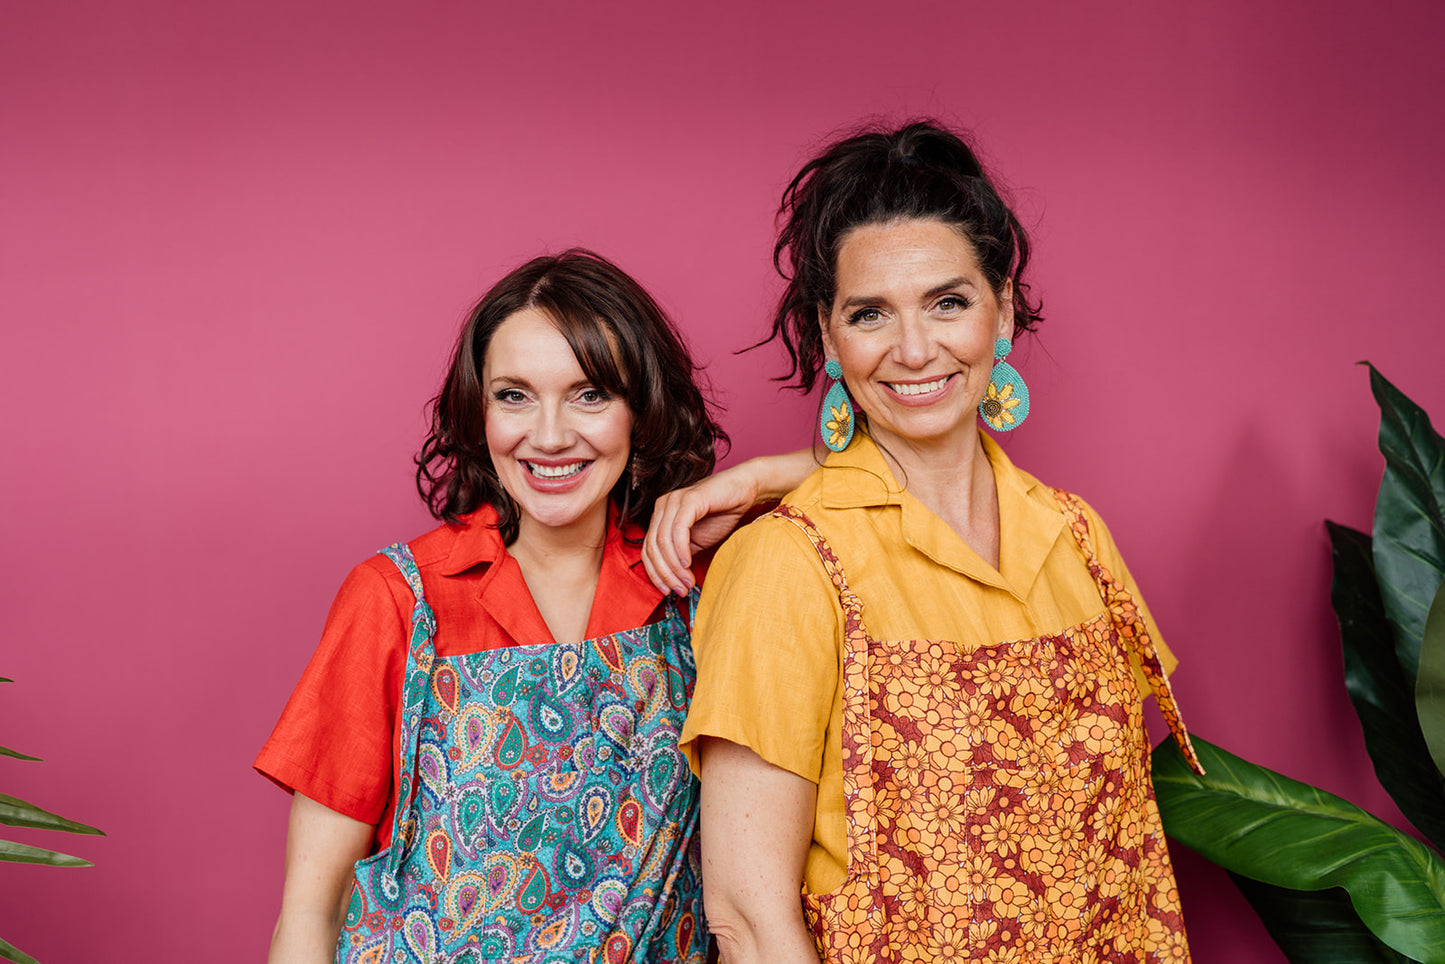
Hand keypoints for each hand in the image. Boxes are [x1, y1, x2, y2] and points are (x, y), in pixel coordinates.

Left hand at [643, 470, 758, 594]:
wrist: (744, 491)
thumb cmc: (722, 514)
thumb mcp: (696, 542)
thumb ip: (680, 556)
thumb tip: (671, 580)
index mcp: (660, 516)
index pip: (647, 549)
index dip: (656, 574)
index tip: (668, 591)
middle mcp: (663, 506)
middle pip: (652, 547)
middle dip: (665, 574)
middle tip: (680, 590)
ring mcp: (674, 500)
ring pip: (662, 540)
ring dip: (674, 567)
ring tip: (687, 581)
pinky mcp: (689, 499)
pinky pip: (678, 529)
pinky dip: (680, 549)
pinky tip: (687, 563)